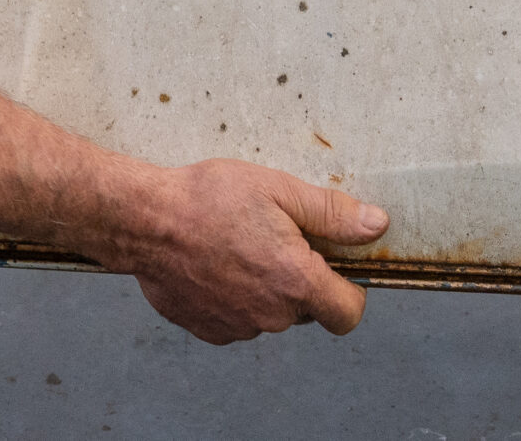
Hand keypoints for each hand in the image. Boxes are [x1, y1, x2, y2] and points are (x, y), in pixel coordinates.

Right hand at [105, 160, 388, 343]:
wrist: (144, 220)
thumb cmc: (208, 199)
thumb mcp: (278, 190)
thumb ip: (332, 214)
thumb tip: (376, 225)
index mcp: (296, 282)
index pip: (348, 313)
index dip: (347, 290)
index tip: (331, 264)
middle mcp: (271, 316)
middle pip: (306, 309)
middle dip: (298, 279)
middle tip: (271, 237)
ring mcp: (238, 327)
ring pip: (270, 314)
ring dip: (263, 288)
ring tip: (236, 246)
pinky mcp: (209, 330)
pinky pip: (237, 319)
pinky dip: (233, 297)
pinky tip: (214, 264)